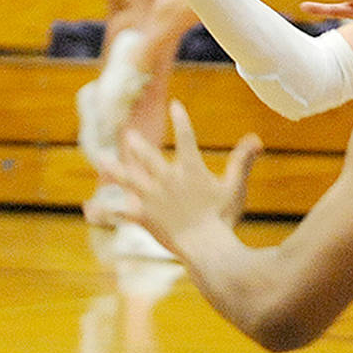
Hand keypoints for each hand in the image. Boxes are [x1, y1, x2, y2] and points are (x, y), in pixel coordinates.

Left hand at [106, 101, 263, 251]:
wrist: (204, 247)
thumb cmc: (222, 217)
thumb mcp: (235, 187)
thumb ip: (242, 161)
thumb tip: (255, 138)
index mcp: (189, 169)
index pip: (186, 137)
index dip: (181, 120)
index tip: (175, 105)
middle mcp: (167, 180)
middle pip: (148, 157)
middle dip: (138, 143)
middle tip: (128, 134)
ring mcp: (152, 198)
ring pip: (129, 179)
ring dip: (116, 169)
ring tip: (102, 159)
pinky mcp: (145, 218)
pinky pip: (124, 213)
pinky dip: (111, 212)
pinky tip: (97, 210)